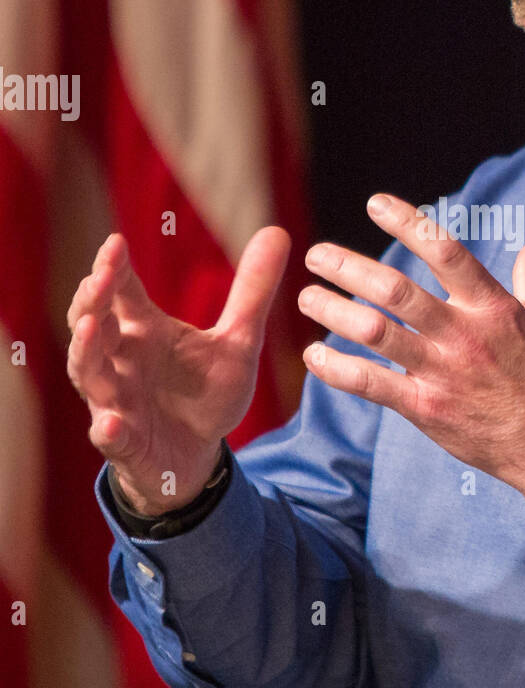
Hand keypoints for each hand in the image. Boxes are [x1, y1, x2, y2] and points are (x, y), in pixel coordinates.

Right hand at [66, 227, 289, 514]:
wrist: (197, 456)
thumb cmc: (205, 394)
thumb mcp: (238, 341)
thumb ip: (252, 291)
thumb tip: (277, 231)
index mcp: (143, 331)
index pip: (120, 292)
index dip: (114, 267)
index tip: (116, 242)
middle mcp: (121, 360)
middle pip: (92, 324)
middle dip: (91, 300)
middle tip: (100, 276)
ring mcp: (116, 400)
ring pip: (88, 372)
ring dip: (85, 351)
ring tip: (89, 329)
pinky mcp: (123, 442)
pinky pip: (108, 434)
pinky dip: (108, 428)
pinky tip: (111, 421)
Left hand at [299, 195, 524, 529]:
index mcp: (492, 306)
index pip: (445, 252)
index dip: (408, 223)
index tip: (375, 203)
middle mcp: (464, 334)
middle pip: (396, 291)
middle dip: (349, 268)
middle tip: (318, 255)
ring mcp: (443, 372)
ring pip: (376, 333)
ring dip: (334, 312)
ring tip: (307, 297)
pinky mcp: (427, 408)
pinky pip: (372, 384)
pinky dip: (338, 369)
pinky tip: (314, 356)